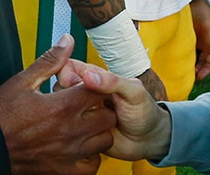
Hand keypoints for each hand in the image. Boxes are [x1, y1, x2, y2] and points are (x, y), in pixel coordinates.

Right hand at [0, 34, 115, 174]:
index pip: (99, 90)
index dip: (97, 86)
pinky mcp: (62, 171)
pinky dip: (91, 158)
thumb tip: (68, 40)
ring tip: (85, 127)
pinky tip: (80, 149)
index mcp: (62, 106)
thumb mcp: (23, 81)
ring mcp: (68, 153)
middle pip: (108, 117)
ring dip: (99, 133)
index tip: (86, 87)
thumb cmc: (0, 114)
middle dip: (102, 109)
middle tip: (88, 107)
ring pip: (104, 142)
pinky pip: (91, 167)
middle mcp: (70, 130)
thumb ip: (50, 60)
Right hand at [58, 58, 173, 161]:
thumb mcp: (133, 92)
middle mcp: (84, 96)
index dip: (66, 75)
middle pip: (60, 89)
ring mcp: (80, 115)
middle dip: (68, 98)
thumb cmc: (144, 111)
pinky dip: (73, 134)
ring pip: (60, 111)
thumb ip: (113, 82)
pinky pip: (67, 133)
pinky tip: (88, 136)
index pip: (68, 69)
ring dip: (72, 117)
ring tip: (94, 122)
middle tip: (90, 107)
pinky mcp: (79, 134)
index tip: (74, 84)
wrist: (149, 140)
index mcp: (95, 78)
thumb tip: (87, 77)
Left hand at [191, 0, 209, 79]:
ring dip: (192, 65)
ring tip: (184, 72)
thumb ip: (209, 44)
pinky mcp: (187, 38)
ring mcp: (197, 40)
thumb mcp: (207, 28)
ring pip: (195, 57)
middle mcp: (206, 43)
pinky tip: (179, 62)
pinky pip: (187, 51)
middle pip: (204, 61)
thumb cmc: (201, 12)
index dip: (207, 70)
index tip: (198, 77)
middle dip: (198, 70)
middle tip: (190, 77)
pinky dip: (185, 58)